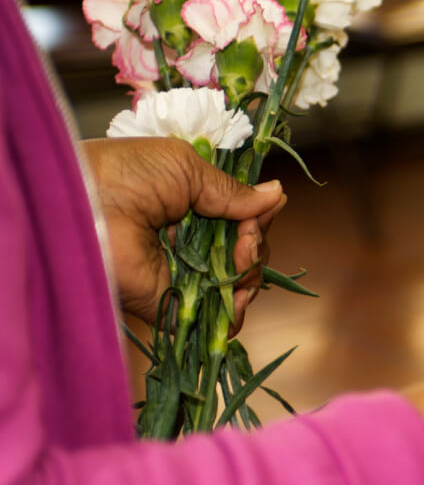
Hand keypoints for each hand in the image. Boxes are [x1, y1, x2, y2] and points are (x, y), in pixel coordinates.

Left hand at [80, 137, 285, 327]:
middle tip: (246, 237)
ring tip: (240, 256)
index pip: (242, 218)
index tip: (261, 212)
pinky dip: (236, 308)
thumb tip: (277, 195)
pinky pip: (217, 315)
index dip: (258, 217)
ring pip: (239, 282)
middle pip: (246, 251)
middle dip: (257, 243)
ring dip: (251, 269)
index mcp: (193, 206)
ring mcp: (184, 274)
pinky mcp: (174, 303)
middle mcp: (191, 241)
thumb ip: (231, 191)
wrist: (85, 206)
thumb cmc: (127, 174)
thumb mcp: (188, 169)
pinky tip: (238, 290)